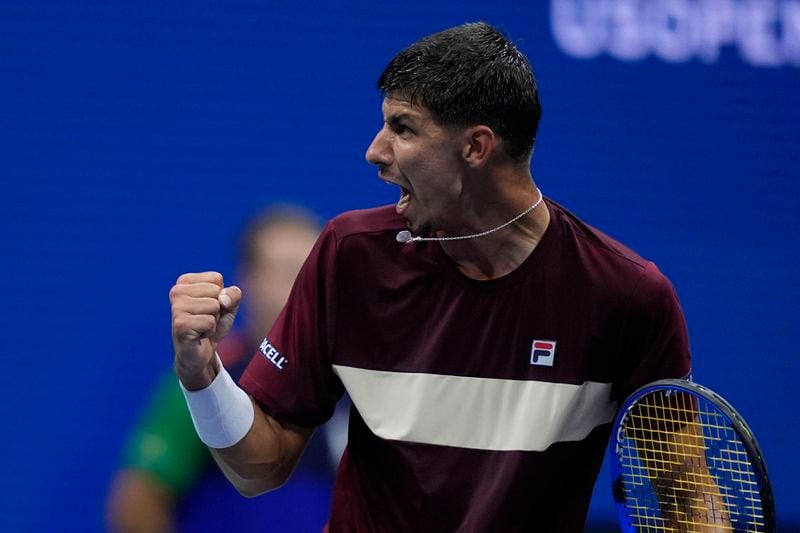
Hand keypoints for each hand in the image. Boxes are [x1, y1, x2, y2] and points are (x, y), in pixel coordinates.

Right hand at [169, 272, 241, 389]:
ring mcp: (176, 308)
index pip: (216, 278)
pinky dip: (209, 331)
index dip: (221, 295)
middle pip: (216, 291)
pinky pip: (210, 322)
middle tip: (205, 319)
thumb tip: (223, 299)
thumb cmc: (212, 324)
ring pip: (214, 306)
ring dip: (213, 320)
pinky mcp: (180, 325)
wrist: (200, 353)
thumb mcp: (228, 305)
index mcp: (184, 281)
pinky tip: (199, 335)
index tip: (209, 308)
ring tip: (201, 327)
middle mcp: (176, 291)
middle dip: (217, 309)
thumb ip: (233, 294)